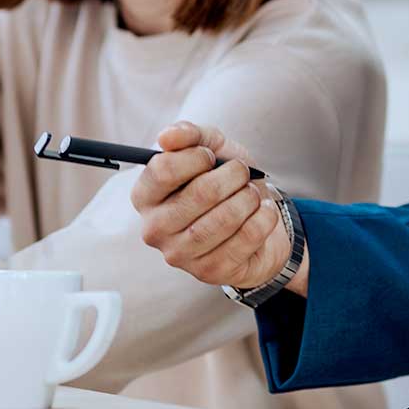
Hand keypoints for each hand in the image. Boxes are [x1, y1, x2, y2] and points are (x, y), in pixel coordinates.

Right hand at [130, 121, 294, 291]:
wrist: (256, 220)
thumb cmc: (226, 183)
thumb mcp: (212, 149)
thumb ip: (189, 135)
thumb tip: (167, 137)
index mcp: (145, 196)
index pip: (162, 170)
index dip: (194, 157)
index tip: (211, 156)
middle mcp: (154, 229)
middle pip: (199, 194)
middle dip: (232, 176)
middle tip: (242, 172)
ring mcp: (180, 255)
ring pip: (223, 219)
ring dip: (247, 198)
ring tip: (252, 192)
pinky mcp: (209, 273)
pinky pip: (245, 239)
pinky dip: (263, 218)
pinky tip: (263, 211)